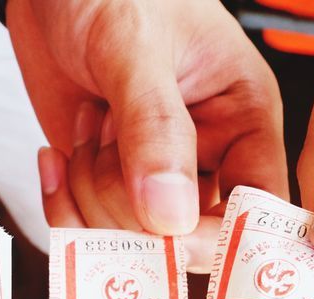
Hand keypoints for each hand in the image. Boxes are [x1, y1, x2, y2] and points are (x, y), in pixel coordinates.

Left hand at [9, 0, 286, 252]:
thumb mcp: (134, 45)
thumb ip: (154, 127)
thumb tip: (170, 218)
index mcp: (244, 119)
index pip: (258, 207)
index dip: (222, 236)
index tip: (171, 236)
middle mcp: (206, 156)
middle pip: (185, 236)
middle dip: (131, 204)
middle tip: (105, 134)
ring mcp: (153, 176)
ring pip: (131, 239)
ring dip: (90, 192)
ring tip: (86, 126)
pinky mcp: (106, 184)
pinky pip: (88, 229)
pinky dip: (62, 204)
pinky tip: (55, 157)